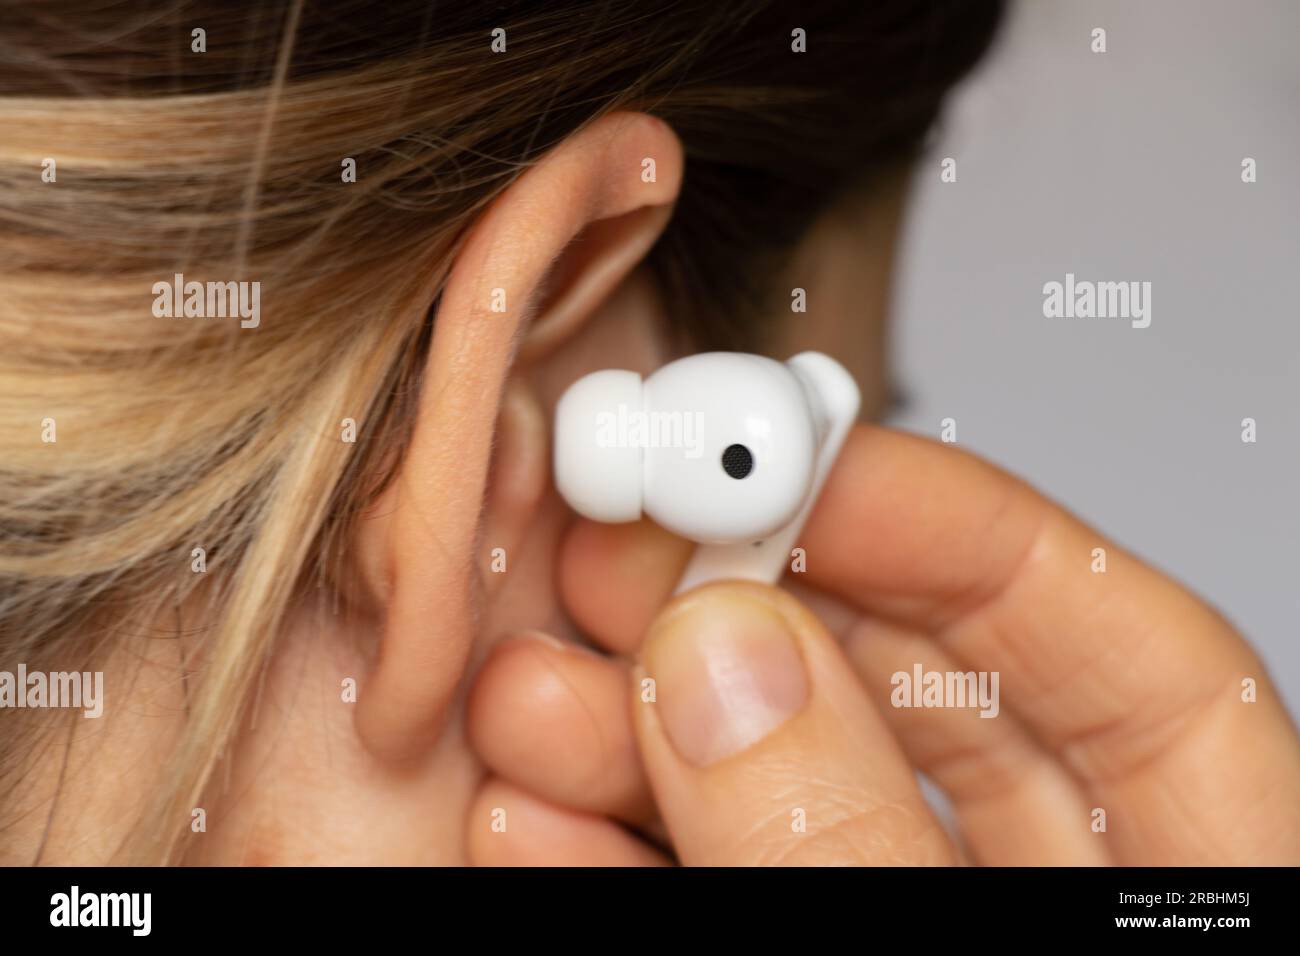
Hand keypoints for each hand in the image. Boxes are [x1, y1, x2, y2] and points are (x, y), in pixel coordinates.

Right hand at [463, 425, 1299, 864]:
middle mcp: (1050, 897)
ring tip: (531, 691)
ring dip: (642, 735)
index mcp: (1199, 885)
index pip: (1131, 660)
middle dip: (754, 620)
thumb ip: (857, 838)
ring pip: (786, 795)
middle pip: (920, 706)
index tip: (810, 465)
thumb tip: (730, 662)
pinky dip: (613, 852)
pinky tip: (531, 816)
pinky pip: (709, 894)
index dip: (971, 536)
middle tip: (626, 555)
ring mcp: (911, 925)